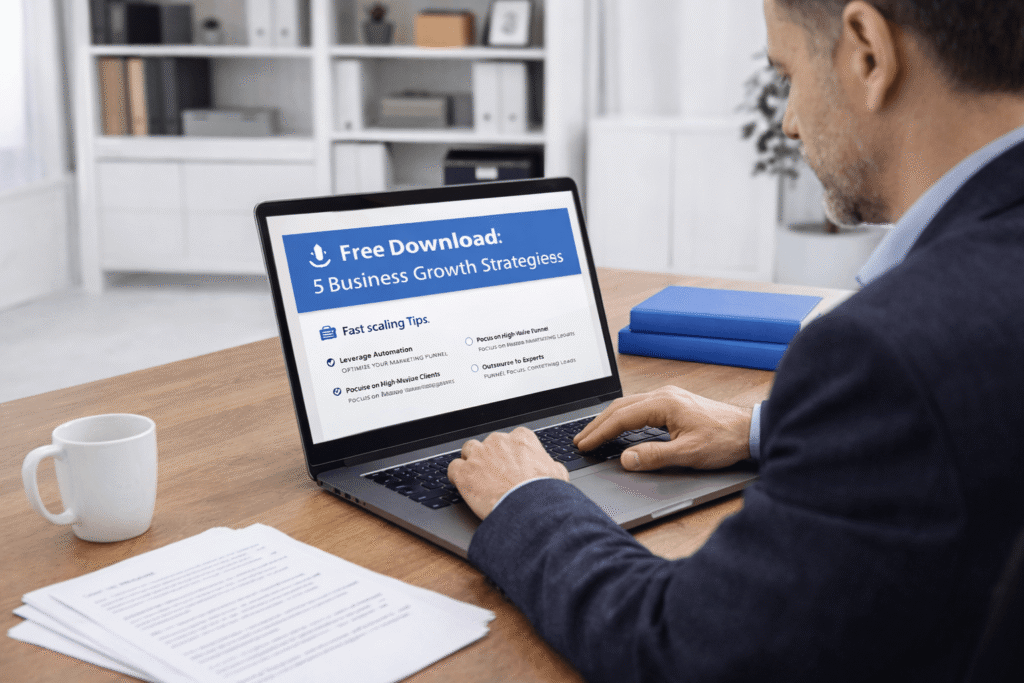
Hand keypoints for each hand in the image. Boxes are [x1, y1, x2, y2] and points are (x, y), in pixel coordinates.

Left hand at [448, 427, 569, 519]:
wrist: (529, 508)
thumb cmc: (543, 492)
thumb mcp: (557, 474)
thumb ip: (550, 465)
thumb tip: (552, 468)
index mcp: (521, 438)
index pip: (511, 439)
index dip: (509, 453)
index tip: (510, 465)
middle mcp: (498, 441)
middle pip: (488, 444)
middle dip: (490, 458)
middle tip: (496, 476)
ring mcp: (479, 455)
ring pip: (468, 451)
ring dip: (471, 462)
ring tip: (478, 479)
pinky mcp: (464, 472)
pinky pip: (453, 468)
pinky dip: (456, 476)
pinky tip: (463, 486)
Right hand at [574, 386, 751, 470]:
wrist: (748, 430)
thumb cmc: (723, 439)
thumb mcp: (688, 453)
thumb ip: (655, 456)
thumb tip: (626, 458)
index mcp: (664, 403)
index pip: (621, 417)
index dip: (600, 432)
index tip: (584, 444)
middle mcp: (663, 395)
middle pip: (620, 407)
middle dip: (598, 424)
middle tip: (580, 440)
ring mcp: (668, 397)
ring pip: (629, 405)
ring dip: (609, 420)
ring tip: (594, 434)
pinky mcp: (673, 403)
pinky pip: (640, 407)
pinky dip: (623, 417)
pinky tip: (620, 427)